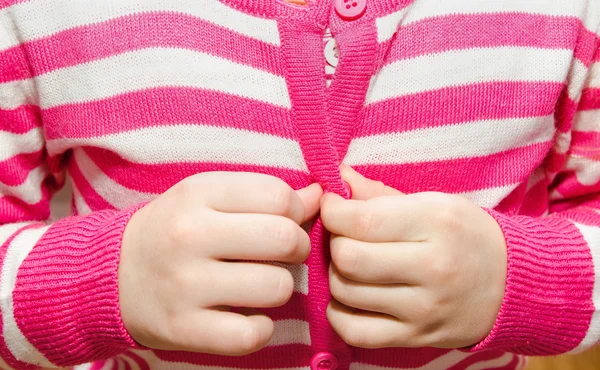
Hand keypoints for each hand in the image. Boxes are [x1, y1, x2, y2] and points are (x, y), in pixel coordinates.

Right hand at [119, 172, 321, 354]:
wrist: (113, 274)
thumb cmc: (175, 229)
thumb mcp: (208, 196)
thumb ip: (262, 192)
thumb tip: (318, 196)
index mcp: (197, 193)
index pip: (278, 195)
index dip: (294, 210)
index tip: (284, 220)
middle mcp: (189, 236)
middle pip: (284, 239)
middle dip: (297, 247)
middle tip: (283, 253)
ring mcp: (184, 285)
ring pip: (277, 287)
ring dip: (280, 287)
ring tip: (260, 283)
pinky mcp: (182, 328)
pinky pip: (252, 334)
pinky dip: (261, 328)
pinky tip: (248, 315)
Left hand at [322, 166, 506, 348]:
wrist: (512, 284)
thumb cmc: (466, 234)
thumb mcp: (433, 202)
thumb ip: (379, 194)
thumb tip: (335, 178)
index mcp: (436, 223)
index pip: (361, 221)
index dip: (332, 211)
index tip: (333, 207)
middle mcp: (432, 268)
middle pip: (348, 258)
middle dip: (334, 242)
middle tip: (344, 236)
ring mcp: (424, 309)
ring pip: (345, 293)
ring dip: (336, 275)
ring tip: (352, 264)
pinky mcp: (416, 338)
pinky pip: (355, 332)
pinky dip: (339, 313)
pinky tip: (351, 297)